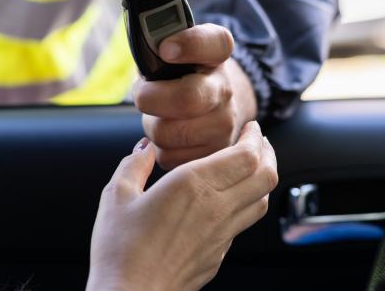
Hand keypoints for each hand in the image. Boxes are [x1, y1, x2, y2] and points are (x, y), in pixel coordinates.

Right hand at [87, 121, 277, 290]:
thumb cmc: (120, 250)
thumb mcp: (116, 196)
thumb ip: (134, 165)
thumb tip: (144, 149)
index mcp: (193, 185)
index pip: (246, 155)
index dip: (255, 137)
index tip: (251, 127)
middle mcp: (216, 208)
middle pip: (265, 176)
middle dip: (267, 153)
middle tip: (258, 142)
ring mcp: (221, 235)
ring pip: (261, 201)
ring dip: (262, 179)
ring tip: (250, 168)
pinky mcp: (218, 256)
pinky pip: (243, 223)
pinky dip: (246, 204)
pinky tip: (228, 201)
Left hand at [134, 24, 256, 168]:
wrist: (209, 105)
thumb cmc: (177, 75)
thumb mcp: (170, 50)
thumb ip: (154, 43)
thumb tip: (139, 46)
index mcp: (216, 54)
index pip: (215, 42)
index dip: (189, 44)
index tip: (166, 48)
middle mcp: (226, 88)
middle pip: (186, 98)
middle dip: (150, 98)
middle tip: (142, 95)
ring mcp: (225, 124)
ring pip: (170, 133)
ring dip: (152, 126)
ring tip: (158, 116)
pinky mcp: (214, 153)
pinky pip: (169, 156)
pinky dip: (159, 148)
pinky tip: (168, 135)